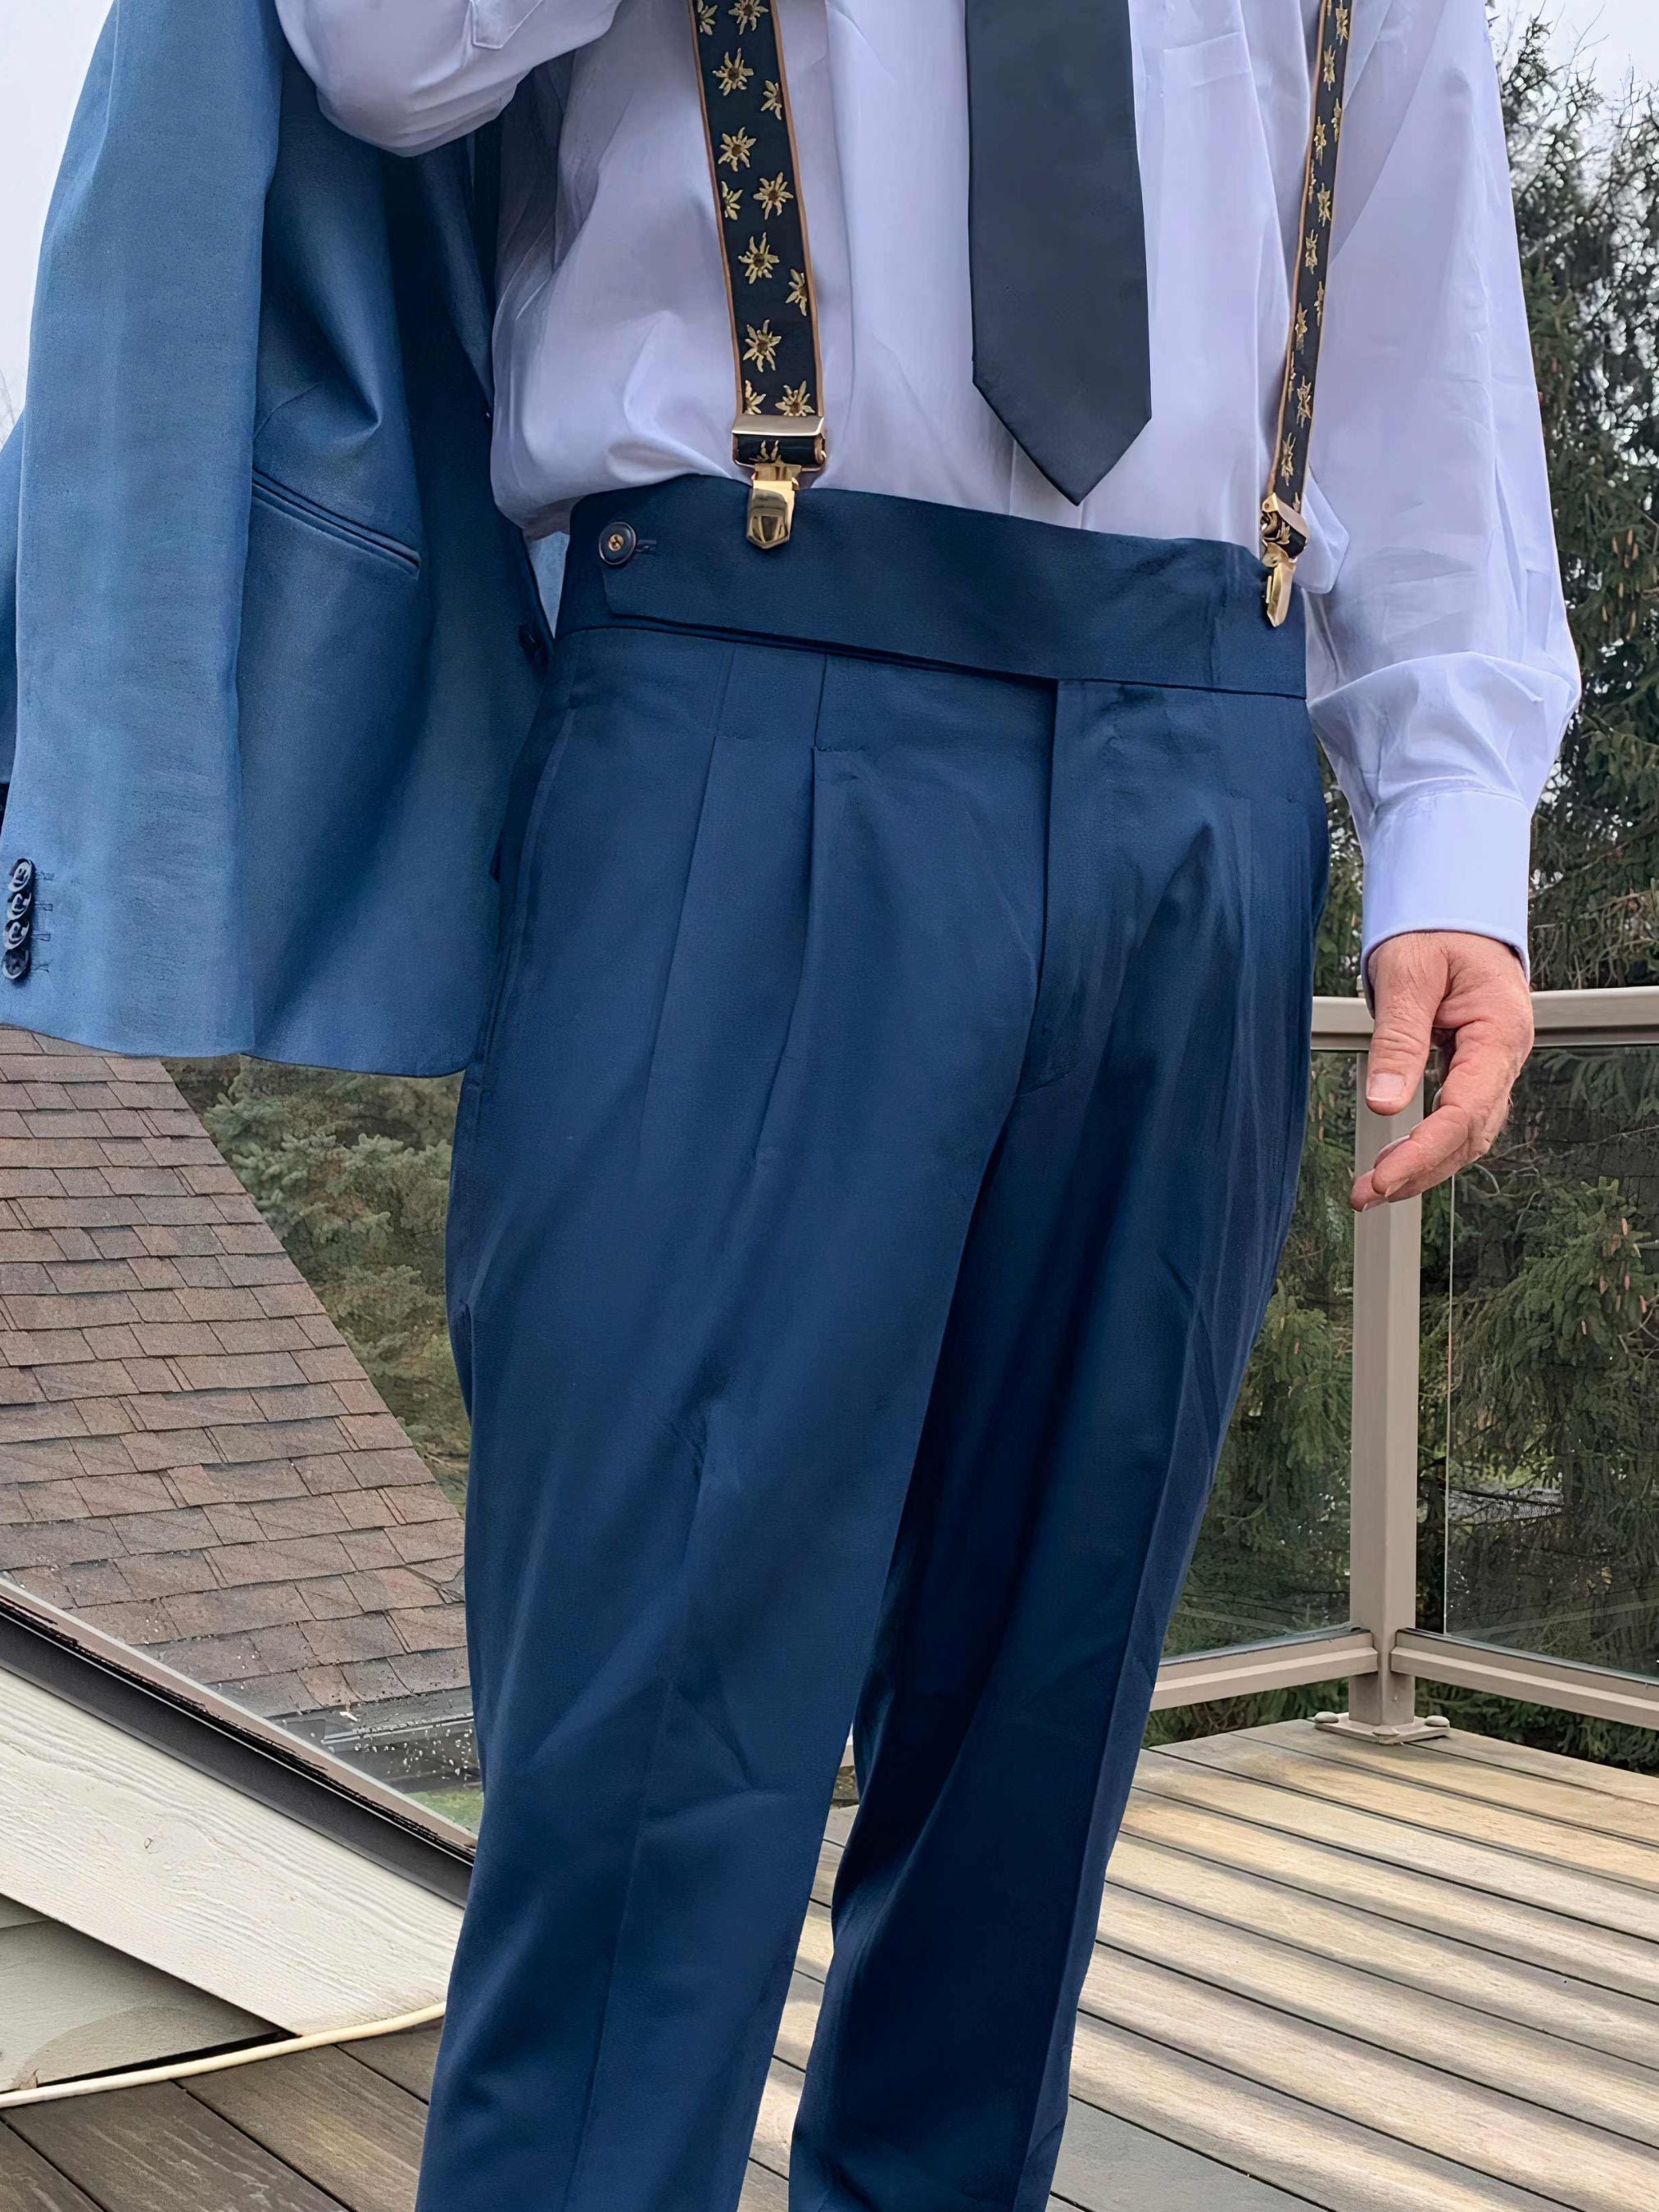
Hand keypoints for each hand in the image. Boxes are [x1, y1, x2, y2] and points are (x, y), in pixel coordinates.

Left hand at [1352, 932, 1533, 1211]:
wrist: (1455, 911)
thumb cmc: (1437, 930)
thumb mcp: (1408, 973)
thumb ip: (1398, 1038)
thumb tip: (1385, 1102)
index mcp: (1500, 1031)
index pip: (1466, 1109)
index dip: (1425, 1150)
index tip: (1384, 1176)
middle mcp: (1505, 1056)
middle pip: (1470, 1134)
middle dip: (1420, 1171)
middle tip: (1367, 1194)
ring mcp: (1493, 1066)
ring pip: (1466, 1134)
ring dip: (1423, 1166)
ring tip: (1373, 1190)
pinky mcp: (1474, 1069)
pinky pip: (1457, 1118)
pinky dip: (1427, 1145)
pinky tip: (1396, 1161)